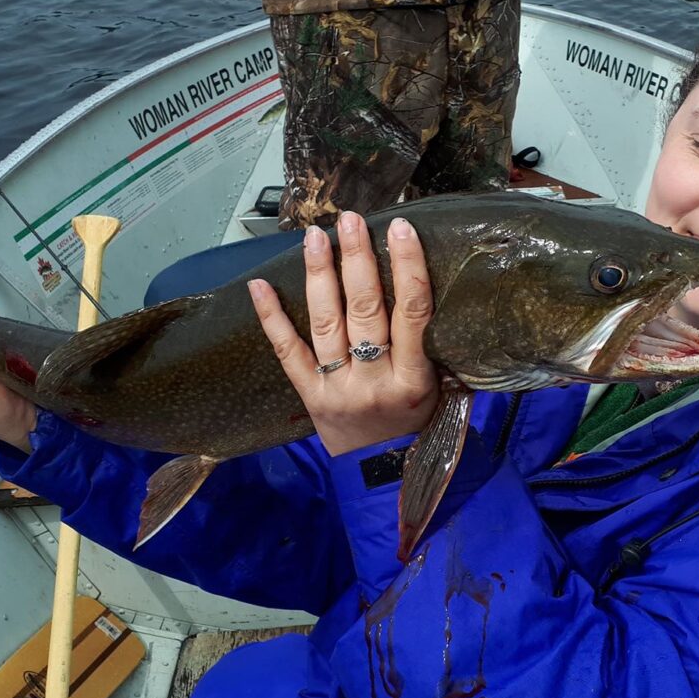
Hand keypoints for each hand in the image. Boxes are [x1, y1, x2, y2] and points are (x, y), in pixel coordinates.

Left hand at [249, 212, 439, 456]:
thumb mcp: (439, 394)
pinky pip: (288, 353)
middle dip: (357, 260)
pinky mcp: (308, 397)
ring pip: (326, 324)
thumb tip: (428, 286)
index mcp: (413, 381)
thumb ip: (434, 350)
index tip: (401, 228)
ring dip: (320, 276)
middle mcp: (372, 383)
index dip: (408, 267)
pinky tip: (259, 285)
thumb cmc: (417, 426)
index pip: (412, 313)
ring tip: (315, 237)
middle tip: (351, 220)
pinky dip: (272, 318)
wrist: (382, 478)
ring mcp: (337, 390)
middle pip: (364, 311)